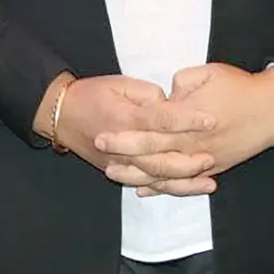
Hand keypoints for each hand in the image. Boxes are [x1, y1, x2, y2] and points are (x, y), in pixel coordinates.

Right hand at [48, 74, 217, 188]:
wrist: (61, 115)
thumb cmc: (93, 94)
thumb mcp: (120, 84)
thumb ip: (148, 94)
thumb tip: (172, 103)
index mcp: (126, 118)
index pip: (162, 120)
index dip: (188, 120)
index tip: (211, 120)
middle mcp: (123, 146)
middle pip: (161, 159)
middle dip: (189, 161)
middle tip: (212, 156)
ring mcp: (120, 163)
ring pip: (156, 178)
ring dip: (183, 182)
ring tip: (208, 181)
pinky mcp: (118, 172)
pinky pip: (146, 184)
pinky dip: (167, 189)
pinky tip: (186, 189)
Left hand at [97, 65, 273, 196]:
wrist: (273, 110)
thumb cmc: (241, 88)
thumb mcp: (210, 73)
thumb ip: (182, 80)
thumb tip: (165, 94)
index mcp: (188, 117)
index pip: (150, 127)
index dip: (125, 130)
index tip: (102, 127)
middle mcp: (192, 143)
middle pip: (151, 152)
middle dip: (123, 152)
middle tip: (99, 149)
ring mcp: (202, 159)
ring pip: (163, 174)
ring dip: (137, 174)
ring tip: (113, 173)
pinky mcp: (212, 168)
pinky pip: (182, 183)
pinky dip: (162, 188)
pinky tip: (144, 189)